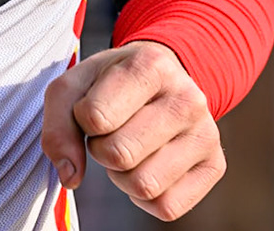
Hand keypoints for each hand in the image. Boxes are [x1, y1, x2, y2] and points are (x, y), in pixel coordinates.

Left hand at [41, 41, 224, 220]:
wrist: (163, 78)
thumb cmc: (113, 82)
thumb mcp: (75, 84)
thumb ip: (58, 124)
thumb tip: (70, 176)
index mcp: (151, 65)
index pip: (96, 117)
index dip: (83, 120)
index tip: (93, 109)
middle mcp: (187, 98)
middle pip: (120, 155)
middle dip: (101, 151)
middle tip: (110, 133)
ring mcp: (206, 133)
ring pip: (144, 185)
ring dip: (121, 177)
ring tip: (129, 149)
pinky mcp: (215, 166)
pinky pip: (167, 207)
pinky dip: (145, 198)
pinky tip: (148, 167)